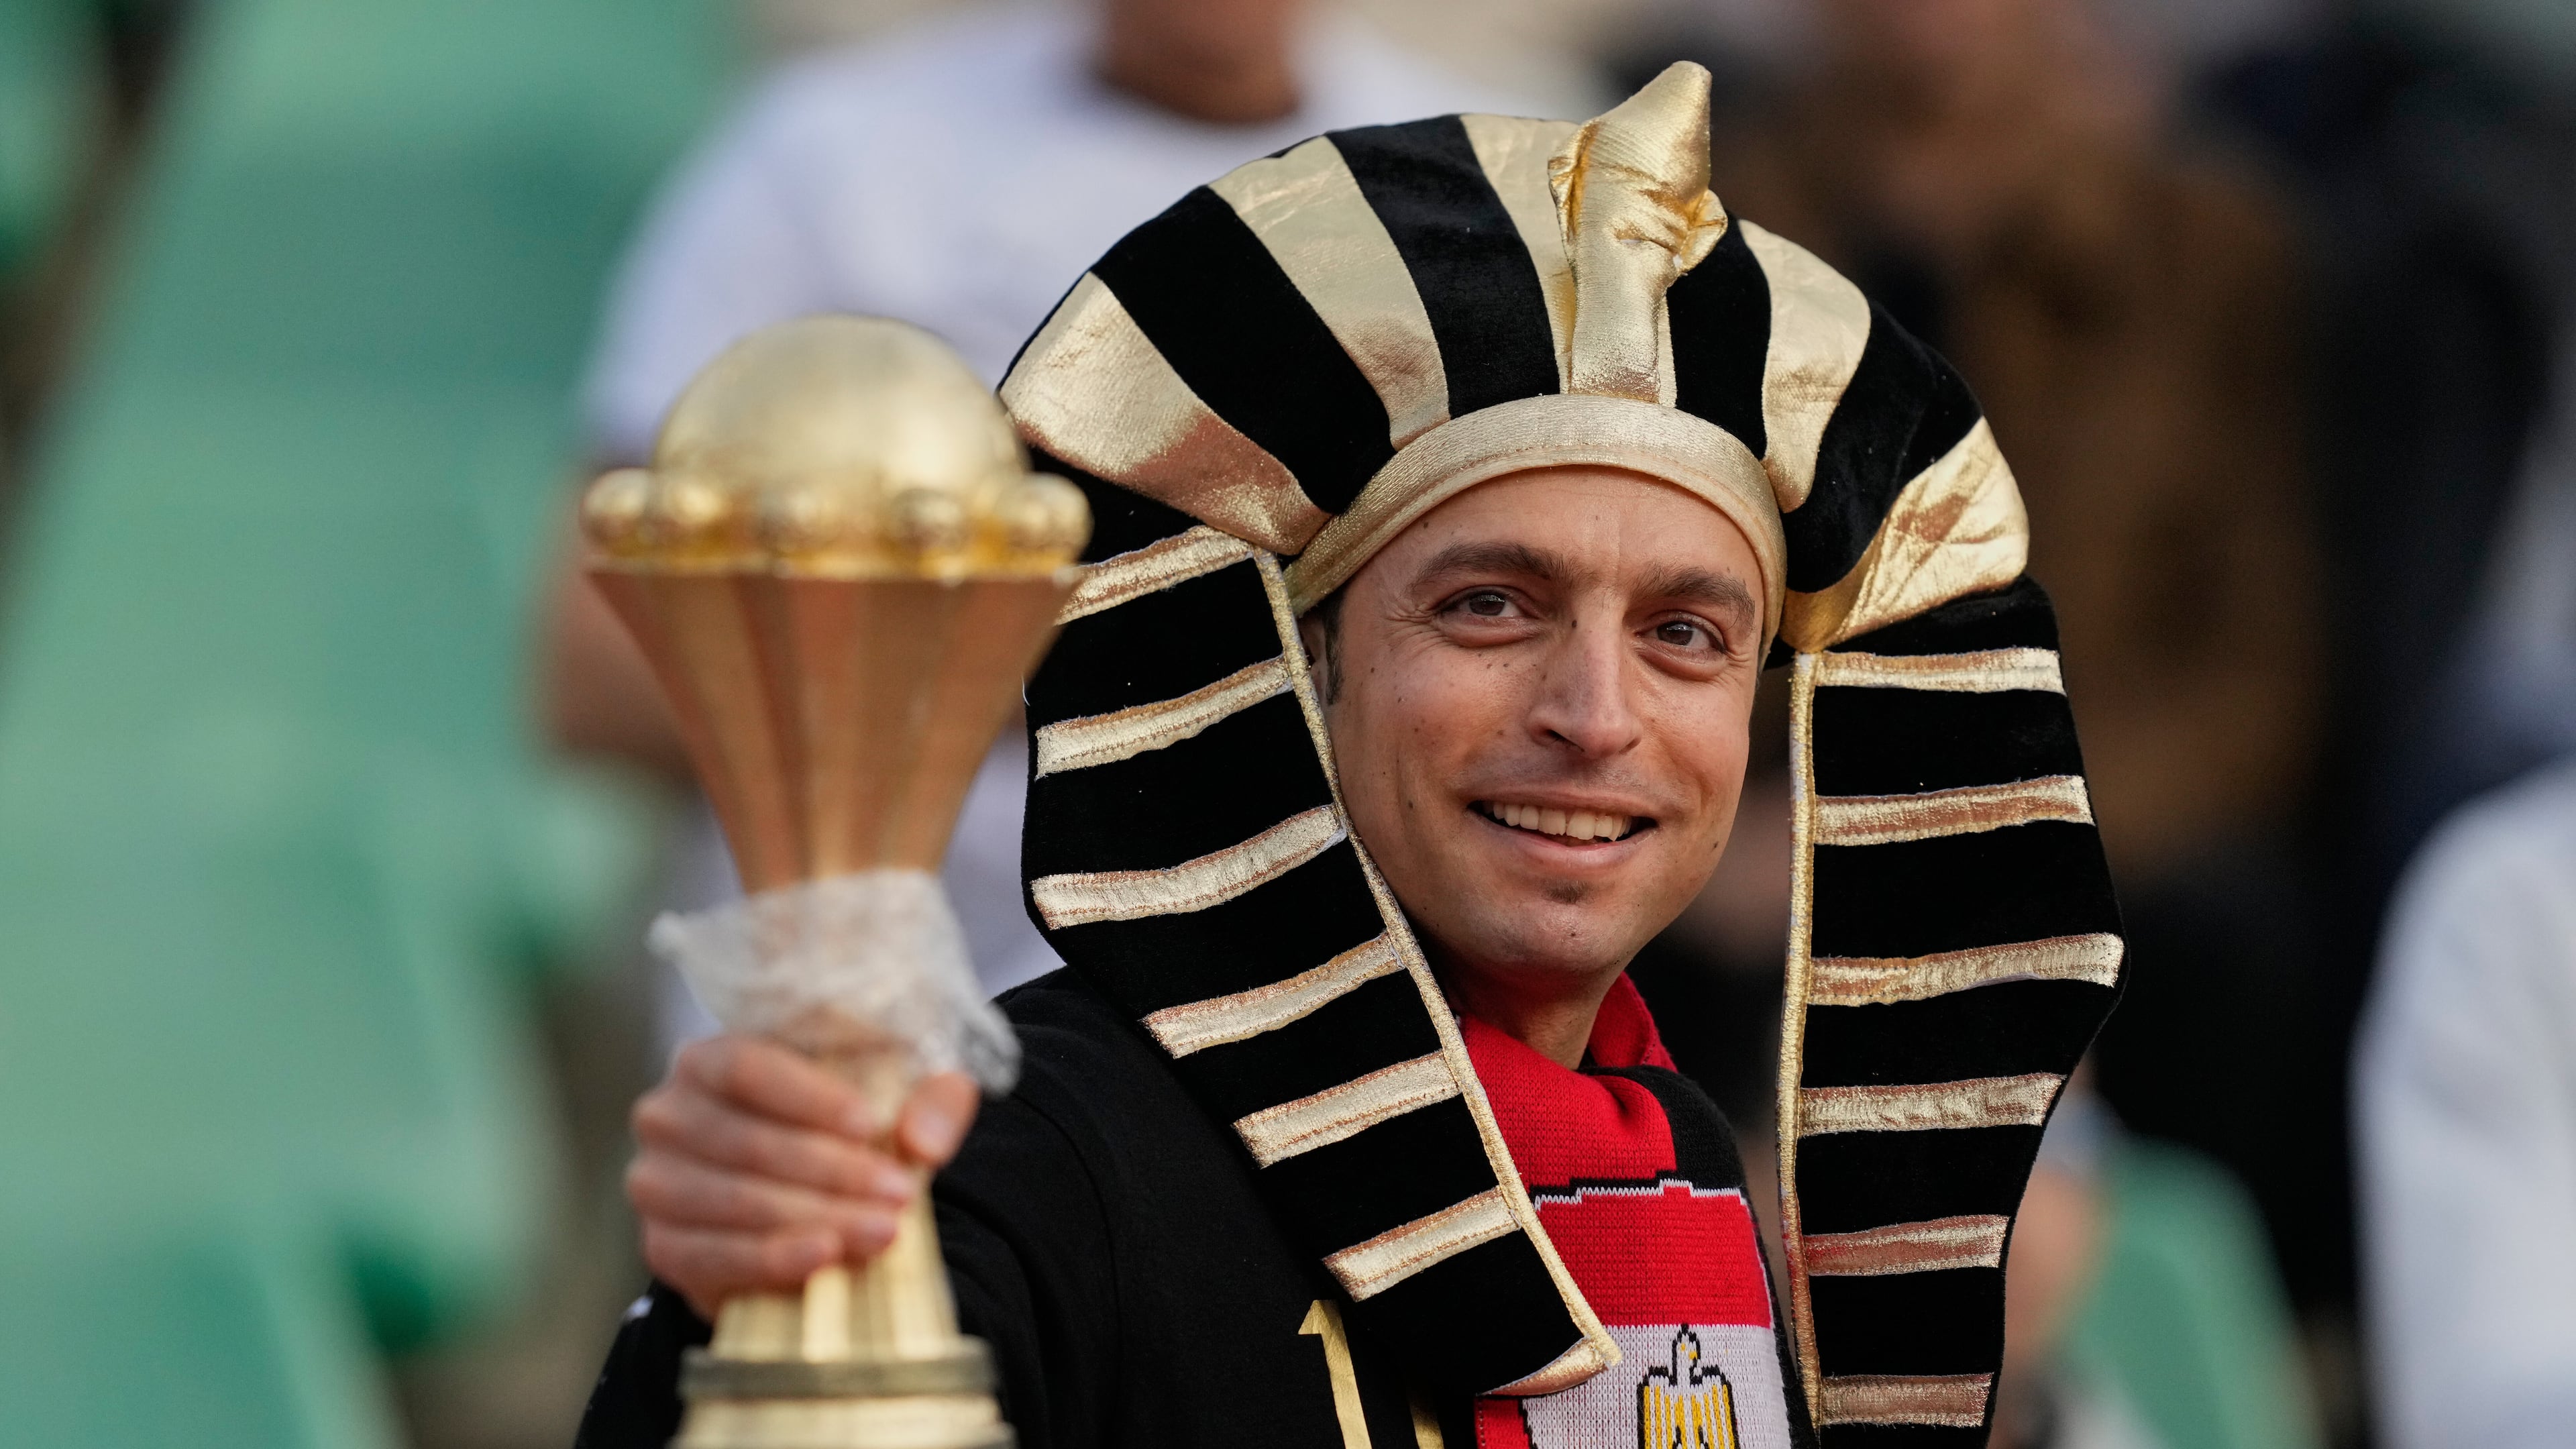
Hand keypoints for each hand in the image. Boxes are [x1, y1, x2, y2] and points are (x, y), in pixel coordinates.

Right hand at [627, 1034, 980, 1317]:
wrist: (807, 1195)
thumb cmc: (845, 1125)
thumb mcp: (899, 1091)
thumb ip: (930, 1098)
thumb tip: (924, 1141)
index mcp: (710, 1059)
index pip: (746, 1068)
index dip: (808, 1098)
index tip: (871, 1125)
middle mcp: (668, 1115)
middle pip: (747, 1142)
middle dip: (831, 1173)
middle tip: (897, 1195)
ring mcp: (656, 1183)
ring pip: (734, 1201)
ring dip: (813, 1219)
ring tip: (881, 1231)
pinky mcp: (662, 1246)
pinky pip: (711, 1256)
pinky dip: (771, 1260)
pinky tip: (823, 1258)